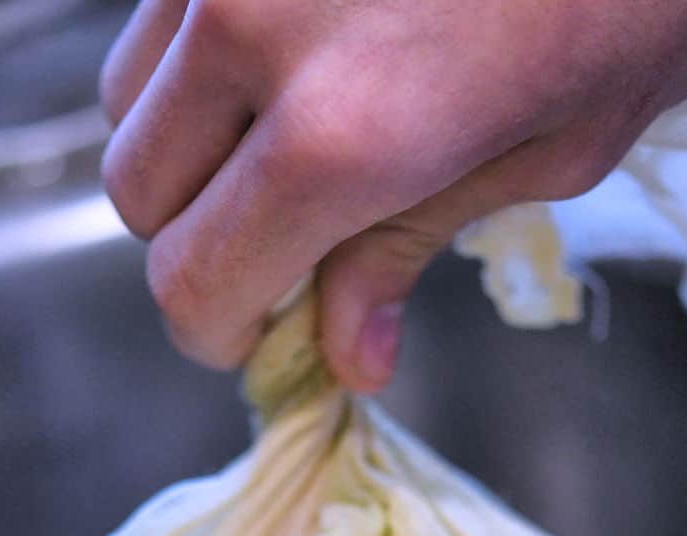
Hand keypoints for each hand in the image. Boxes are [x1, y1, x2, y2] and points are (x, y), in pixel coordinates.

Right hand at [96, 0, 686, 388]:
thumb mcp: (555, 147)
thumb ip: (414, 243)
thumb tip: (344, 351)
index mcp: (340, 132)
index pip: (196, 282)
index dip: (220, 331)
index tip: (262, 332)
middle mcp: (251, 27)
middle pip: (138, 195)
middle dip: (199, 241)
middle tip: (283, 245)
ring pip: (131, 94)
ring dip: (188, 145)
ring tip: (285, 139)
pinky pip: (166, 7)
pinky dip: (205, 57)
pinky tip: (294, 52)